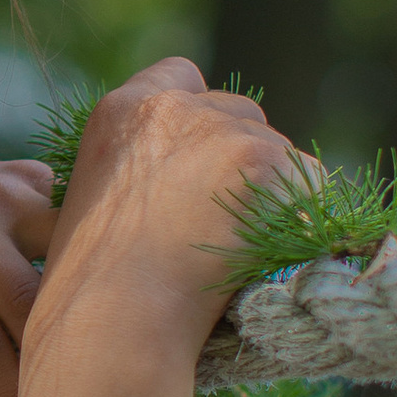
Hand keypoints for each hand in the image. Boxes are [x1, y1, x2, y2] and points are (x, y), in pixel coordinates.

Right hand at [30, 60, 299, 369]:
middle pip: (242, 113)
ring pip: (280, 153)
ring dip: (273, 195)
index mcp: (120, 113)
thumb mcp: (86, 207)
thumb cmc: (92, 288)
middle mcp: (173, 108)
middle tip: (228, 221)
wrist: (116, 320)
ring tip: (240, 250)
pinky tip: (265, 253)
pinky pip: (310, 185)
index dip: (200, 114)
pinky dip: (300, 220)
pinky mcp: (266, 162)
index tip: (205, 158)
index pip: (181, 75)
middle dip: (244, 159)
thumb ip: (125, 174)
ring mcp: (223, 131)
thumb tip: (131, 181)